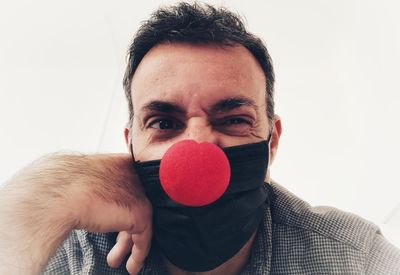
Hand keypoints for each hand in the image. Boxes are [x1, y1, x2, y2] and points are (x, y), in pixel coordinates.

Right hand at [0, 153, 151, 274]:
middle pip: (132, 205)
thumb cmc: (60, 186)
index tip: (114, 225)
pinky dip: (138, 254)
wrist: (58, 194)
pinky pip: (144, 237)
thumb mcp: (81, 180)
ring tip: (116, 260)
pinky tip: (132, 265)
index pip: (128, 187)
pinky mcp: (140, 213)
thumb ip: (93, 187)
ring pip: (139, 222)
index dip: (120, 208)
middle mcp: (133, 176)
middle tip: (114, 245)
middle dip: (123, 229)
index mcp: (118, 163)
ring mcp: (139, 194)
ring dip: (128, 245)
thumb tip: (85, 199)